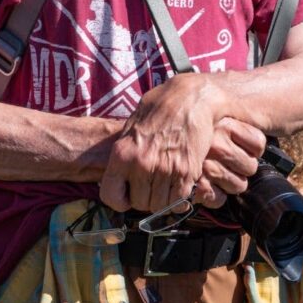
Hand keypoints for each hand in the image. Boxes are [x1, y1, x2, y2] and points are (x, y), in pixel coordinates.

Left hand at [99, 75, 253, 212]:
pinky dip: (180, 198)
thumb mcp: (133, 124)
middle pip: (139, 203)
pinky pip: (179, 200)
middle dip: (146, 198)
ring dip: (164, 199)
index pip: (111, 196)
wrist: (192, 97)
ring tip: (166, 183)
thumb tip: (120, 173)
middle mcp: (141, 164)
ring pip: (160, 205)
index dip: (120, 199)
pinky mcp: (187, 171)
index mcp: (122, 153)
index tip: (128, 193)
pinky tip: (180, 183)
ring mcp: (165, 169)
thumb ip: (126, 150)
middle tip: (152, 185)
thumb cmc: (160, 107)